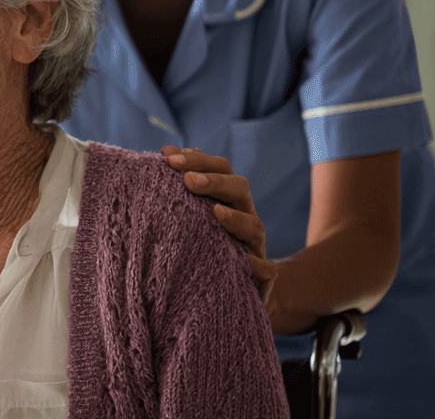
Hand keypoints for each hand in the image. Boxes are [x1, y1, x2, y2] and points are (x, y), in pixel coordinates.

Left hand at [160, 145, 275, 301]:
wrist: (230, 286)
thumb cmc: (203, 241)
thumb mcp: (192, 212)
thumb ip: (181, 183)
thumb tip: (166, 149)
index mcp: (227, 198)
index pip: (221, 169)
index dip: (199, 161)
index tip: (170, 158)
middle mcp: (243, 216)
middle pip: (239, 188)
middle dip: (215, 181)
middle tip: (188, 180)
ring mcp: (254, 245)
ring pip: (255, 226)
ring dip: (236, 219)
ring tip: (215, 213)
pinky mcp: (262, 277)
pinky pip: (268, 270)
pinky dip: (259, 265)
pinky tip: (247, 261)